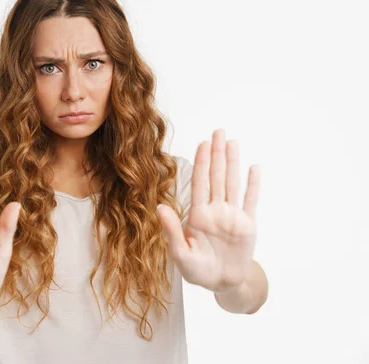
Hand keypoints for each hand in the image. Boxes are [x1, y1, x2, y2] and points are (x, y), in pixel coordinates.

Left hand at [157, 129, 260, 293]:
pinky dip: (253, 184)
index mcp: (198, 215)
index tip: (203, 143)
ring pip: (232, 183)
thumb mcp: (180, 254)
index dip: (201, 162)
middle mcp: (215, 210)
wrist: (222, 284)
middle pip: (216, 176)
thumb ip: (172, 230)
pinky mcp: (248, 225)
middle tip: (218, 131)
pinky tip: (254, 167)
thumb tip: (160, 207)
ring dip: (233, 162)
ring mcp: (232, 216)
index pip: (199, 183)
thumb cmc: (197, 271)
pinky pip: (251, 200)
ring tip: (233, 141)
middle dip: (217, 154)